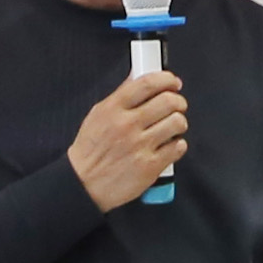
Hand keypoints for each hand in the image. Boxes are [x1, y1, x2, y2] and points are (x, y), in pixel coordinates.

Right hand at [69, 69, 190, 209]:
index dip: (166, 79)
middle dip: (178, 101)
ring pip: (177, 122)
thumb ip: (120, 95)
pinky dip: (178, 144)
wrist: (83, 184)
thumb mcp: (97, 115)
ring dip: (179, 123)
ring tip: (172, 127)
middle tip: (177, 106)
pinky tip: (169, 145)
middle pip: (168, 101)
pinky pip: (178, 147)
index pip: (147, 83)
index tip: (172, 82)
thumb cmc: (90, 152)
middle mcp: (127, 125)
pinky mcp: (150, 166)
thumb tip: (136, 78)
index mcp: (113, 109)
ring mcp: (140, 146)